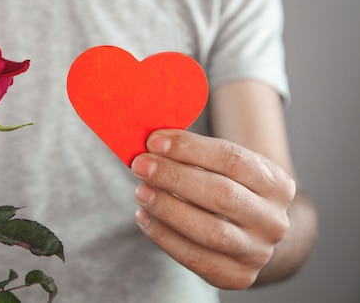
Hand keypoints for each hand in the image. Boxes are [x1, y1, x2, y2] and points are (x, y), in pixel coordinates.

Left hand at [132, 129, 295, 288]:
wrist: (251, 233)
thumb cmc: (229, 189)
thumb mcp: (225, 167)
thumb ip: (196, 154)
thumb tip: (153, 143)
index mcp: (276, 183)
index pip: (232, 160)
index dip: (190, 149)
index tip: (155, 141)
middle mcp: (273, 220)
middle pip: (221, 194)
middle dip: (174, 177)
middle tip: (141, 165)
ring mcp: (257, 252)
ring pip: (209, 231)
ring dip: (167, 208)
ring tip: (141, 191)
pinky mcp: (236, 276)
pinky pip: (194, 257)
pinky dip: (163, 236)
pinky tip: (144, 217)